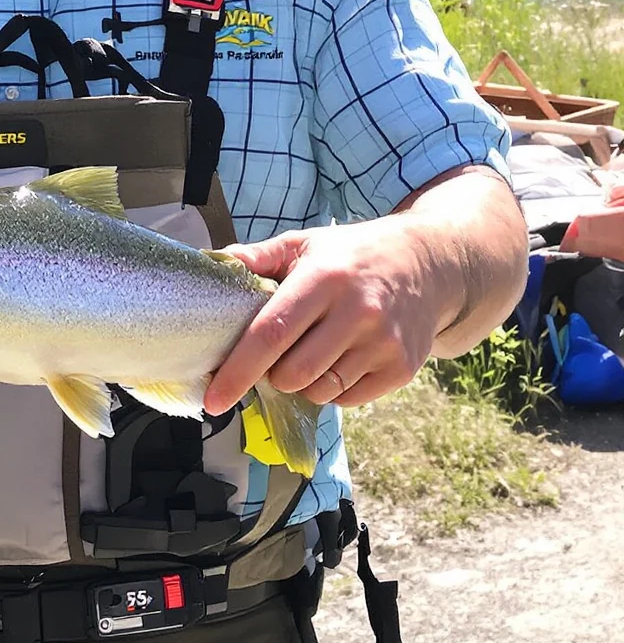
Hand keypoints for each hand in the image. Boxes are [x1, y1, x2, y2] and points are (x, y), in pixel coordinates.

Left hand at [203, 218, 438, 413]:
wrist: (429, 263)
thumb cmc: (351, 255)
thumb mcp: (304, 243)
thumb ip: (257, 257)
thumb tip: (212, 264)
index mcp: (323, 279)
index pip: (271, 334)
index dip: (238, 371)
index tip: (214, 398)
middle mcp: (357, 312)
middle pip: (292, 374)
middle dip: (270, 375)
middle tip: (273, 355)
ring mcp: (384, 343)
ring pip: (319, 391)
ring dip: (301, 382)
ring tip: (309, 351)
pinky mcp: (402, 367)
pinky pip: (348, 399)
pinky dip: (331, 388)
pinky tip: (337, 358)